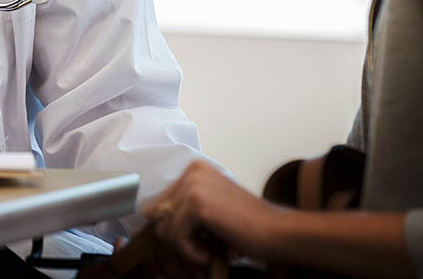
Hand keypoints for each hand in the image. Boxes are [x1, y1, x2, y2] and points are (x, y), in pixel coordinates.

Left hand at [143, 160, 287, 267]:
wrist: (277, 232)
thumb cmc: (248, 226)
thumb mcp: (211, 208)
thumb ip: (183, 206)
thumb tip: (145, 214)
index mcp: (194, 169)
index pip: (160, 202)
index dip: (171, 227)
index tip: (193, 241)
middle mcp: (191, 171)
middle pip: (158, 214)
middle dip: (175, 238)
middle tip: (200, 249)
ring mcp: (193, 186)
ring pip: (163, 228)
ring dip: (184, 247)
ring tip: (208, 250)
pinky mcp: (196, 204)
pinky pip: (175, 237)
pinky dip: (190, 253)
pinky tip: (210, 253)